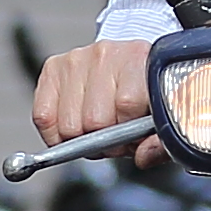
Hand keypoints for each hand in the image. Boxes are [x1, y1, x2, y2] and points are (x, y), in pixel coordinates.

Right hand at [34, 36, 160, 165]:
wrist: (134, 64)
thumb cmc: (149, 94)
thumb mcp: (166, 115)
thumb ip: (163, 141)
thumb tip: (143, 157)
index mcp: (141, 59)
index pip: (126, 104)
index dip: (128, 134)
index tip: (134, 139)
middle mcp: (107, 53)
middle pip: (94, 119)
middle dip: (105, 140)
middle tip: (116, 136)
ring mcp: (77, 58)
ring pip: (69, 125)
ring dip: (83, 138)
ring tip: (99, 130)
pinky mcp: (54, 67)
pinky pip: (43, 117)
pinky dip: (57, 135)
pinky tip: (76, 128)